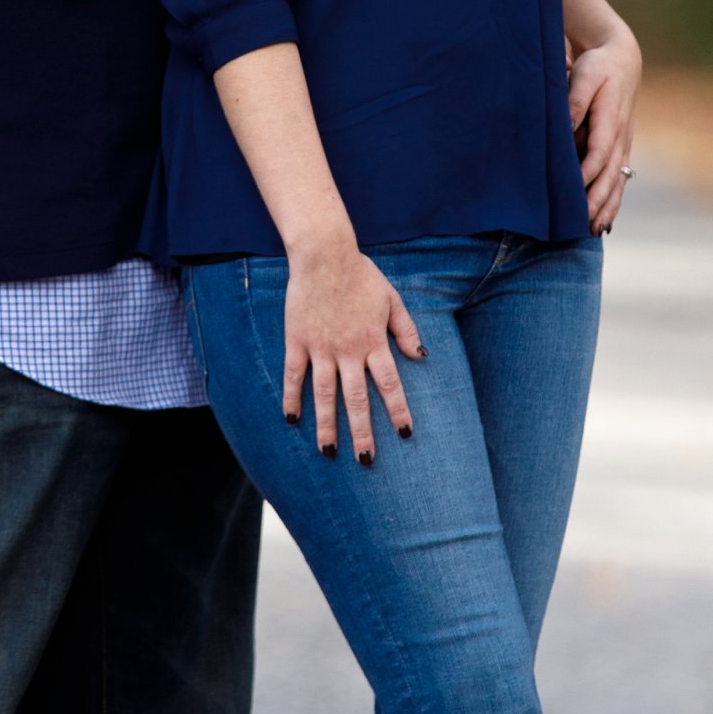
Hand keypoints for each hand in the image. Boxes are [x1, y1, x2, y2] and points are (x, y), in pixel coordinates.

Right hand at [282, 237, 422, 463]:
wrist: (324, 254)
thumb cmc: (361, 274)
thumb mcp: (391, 298)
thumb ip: (405, 328)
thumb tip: (420, 355)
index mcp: (374, 341)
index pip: (389, 384)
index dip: (398, 410)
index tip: (405, 434)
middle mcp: (348, 349)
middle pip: (357, 399)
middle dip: (362, 432)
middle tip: (365, 460)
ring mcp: (320, 347)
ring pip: (325, 394)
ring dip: (327, 425)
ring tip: (328, 451)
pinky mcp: (298, 340)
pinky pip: (294, 374)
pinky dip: (292, 397)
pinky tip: (292, 419)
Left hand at [568, 21, 640, 234]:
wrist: (623, 59)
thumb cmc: (599, 66)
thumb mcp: (585, 75)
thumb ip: (574, 101)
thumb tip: (565, 127)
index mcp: (611, 120)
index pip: (599, 152)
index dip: (587, 174)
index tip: (574, 193)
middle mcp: (621, 137)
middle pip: (611, 174)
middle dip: (598, 200)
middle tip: (585, 223)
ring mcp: (624, 145)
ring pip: (617, 181)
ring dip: (608, 206)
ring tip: (596, 230)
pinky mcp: (621, 149)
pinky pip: (620, 179)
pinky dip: (614, 201)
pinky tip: (606, 221)